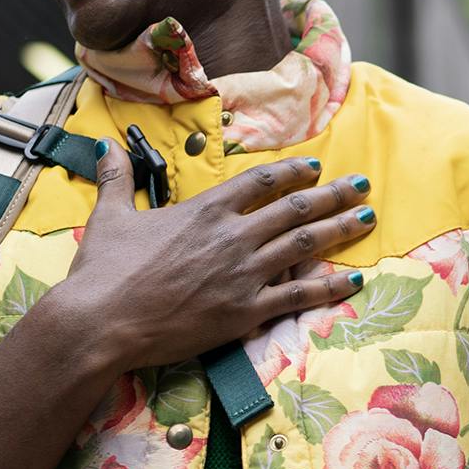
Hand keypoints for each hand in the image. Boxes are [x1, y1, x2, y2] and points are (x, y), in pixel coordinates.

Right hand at [48, 146, 373, 371]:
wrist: (101, 321)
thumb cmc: (103, 271)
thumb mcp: (110, 217)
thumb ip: (115, 179)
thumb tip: (106, 147)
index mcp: (204, 211)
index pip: (260, 182)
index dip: (291, 171)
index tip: (314, 166)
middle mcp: (232, 237)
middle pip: (294, 208)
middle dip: (332, 195)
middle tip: (362, 184)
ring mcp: (242, 274)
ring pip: (304, 245)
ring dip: (339, 229)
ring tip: (367, 218)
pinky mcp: (245, 311)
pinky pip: (298, 296)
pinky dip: (329, 287)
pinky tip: (353, 280)